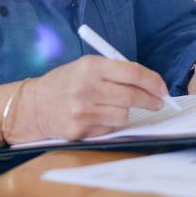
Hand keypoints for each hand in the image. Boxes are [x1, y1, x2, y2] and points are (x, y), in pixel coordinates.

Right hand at [0, 55, 168, 142]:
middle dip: (150, 100)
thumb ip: (114, 71)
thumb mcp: (84, 67)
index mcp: (90, 66)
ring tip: (115, 107)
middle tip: (157, 102)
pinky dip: (111, 124)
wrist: (32, 106)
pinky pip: (110, 129)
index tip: (162, 89)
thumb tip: (148, 83)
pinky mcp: (79, 130)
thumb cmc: (64, 84)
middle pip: (132, 96)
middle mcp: (86, 88)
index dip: (152, 81)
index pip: (132, 73)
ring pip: (123, 115)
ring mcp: (82, 111)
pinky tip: (99, 117)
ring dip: (125, 112)